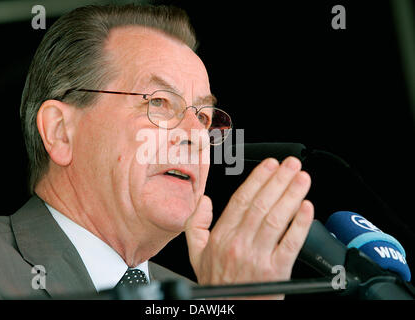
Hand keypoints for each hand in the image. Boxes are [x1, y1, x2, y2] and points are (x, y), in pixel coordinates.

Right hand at [185, 156, 313, 298]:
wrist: (231, 310)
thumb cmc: (218, 283)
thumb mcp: (196, 254)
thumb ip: (196, 224)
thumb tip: (205, 201)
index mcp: (221, 236)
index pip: (241, 200)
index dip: (258, 179)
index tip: (270, 165)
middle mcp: (238, 244)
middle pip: (261, 204)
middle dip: (278, 180)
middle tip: (291, 164)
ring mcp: (257, 257)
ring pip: (276, 219)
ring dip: (291, 195)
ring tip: (302, 178)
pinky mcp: (276, 272)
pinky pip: (290, 243)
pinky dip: (299, 224)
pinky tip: (307, 208)